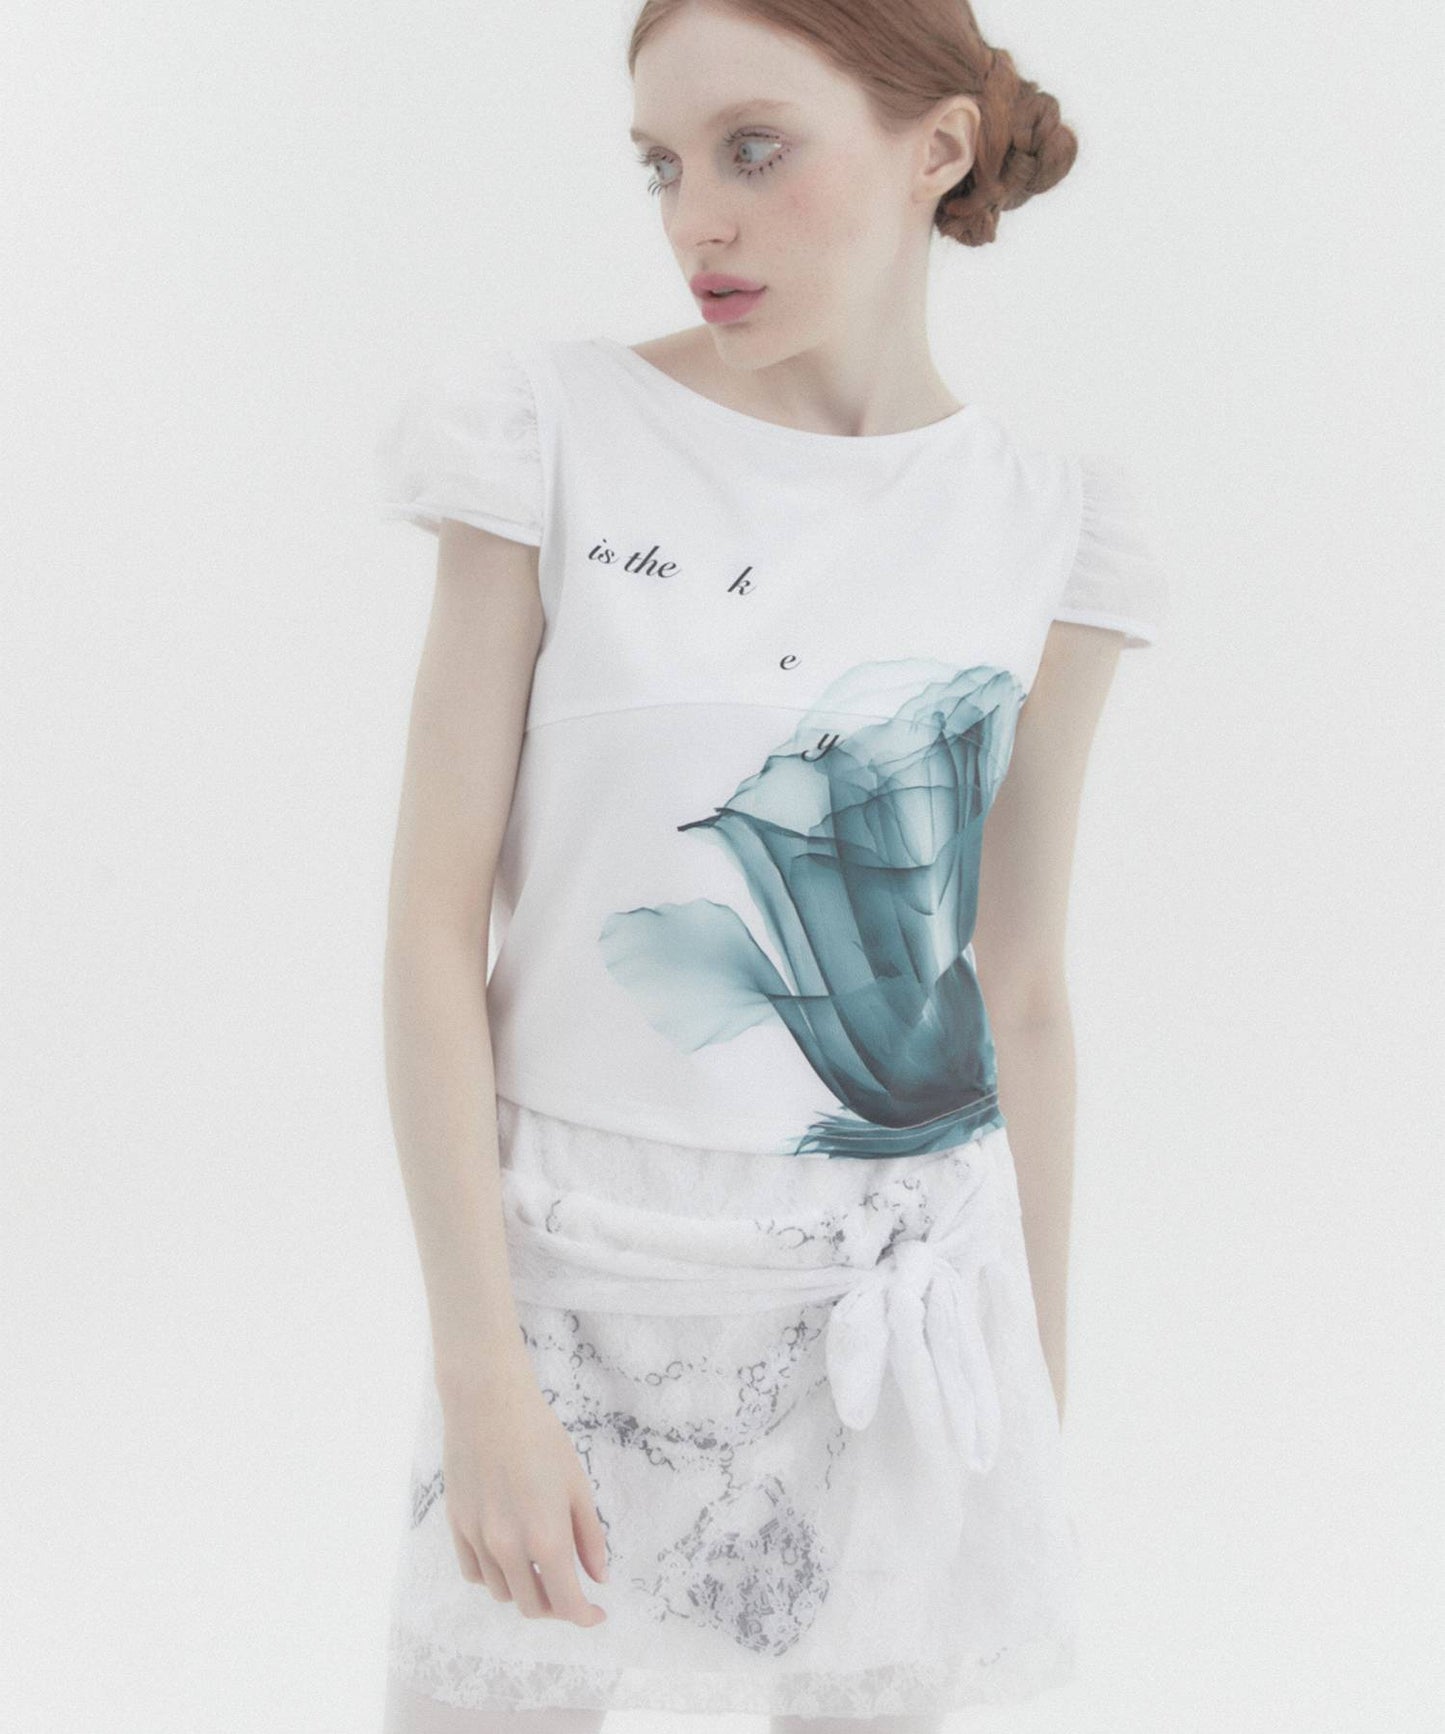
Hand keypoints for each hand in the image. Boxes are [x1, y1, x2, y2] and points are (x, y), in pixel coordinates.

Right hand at [440, 1373, 610, 1627]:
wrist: (489, 1404)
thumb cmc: (541, 1437)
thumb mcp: (577, 1485)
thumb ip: (590, 1537)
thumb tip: (598, 1578)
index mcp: (546, 1537)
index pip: (566, 1602)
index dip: (584, 1616)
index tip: (596, 1613)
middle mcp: (508, 1547)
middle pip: (532, 1606)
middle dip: (556, 1607)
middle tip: (571, 1590)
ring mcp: (478, 1538)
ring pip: (502, 1593)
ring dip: (525, 1591)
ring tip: (541, 1567)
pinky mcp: (456, 1526)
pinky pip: (475, 1573)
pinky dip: (495, 1576)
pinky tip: (508, 1557)